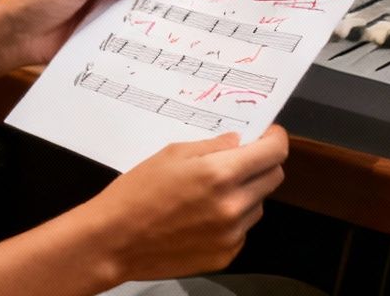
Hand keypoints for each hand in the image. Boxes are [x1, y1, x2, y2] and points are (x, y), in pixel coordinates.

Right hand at [82, 127, 289, 282]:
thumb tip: (238, 142)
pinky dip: (234, 218)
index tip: (268, 134)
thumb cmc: (137, 193)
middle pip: (274, 177)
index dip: (275, 138)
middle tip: (241, 159)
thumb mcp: (172, 154)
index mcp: (220, 175)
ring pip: (259, 204)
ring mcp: (231, 235)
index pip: (274, 152)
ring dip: (248, 192)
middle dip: (263, 163)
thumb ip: (212, 146)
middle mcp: (233, 205)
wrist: (114, 241)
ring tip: (214, 191)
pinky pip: (243, 229)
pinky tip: (205, 215)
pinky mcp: (225, 255)